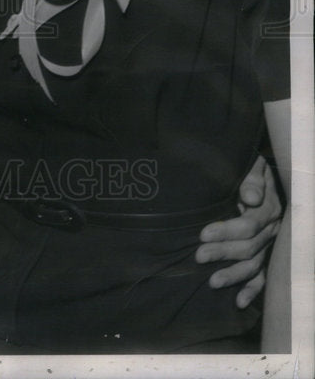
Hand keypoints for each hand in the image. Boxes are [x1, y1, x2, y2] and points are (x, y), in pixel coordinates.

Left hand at [195, 155, 281, 307]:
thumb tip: (249, 198)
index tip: (203, 234)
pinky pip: (263, 276)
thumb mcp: (255, 168)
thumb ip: (252, 180)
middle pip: (249, 247)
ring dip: (234, 275)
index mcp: (268, 209)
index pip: (248, 225)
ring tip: (212, 282)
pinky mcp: (267, 255)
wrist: (271, 178)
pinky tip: (238, 302)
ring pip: (254, 265)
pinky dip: (252, 290)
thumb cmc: (255, 172)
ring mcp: (270, 245)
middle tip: (199, 256)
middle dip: (223, 253)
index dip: (226, 231)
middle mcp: (271, 230)